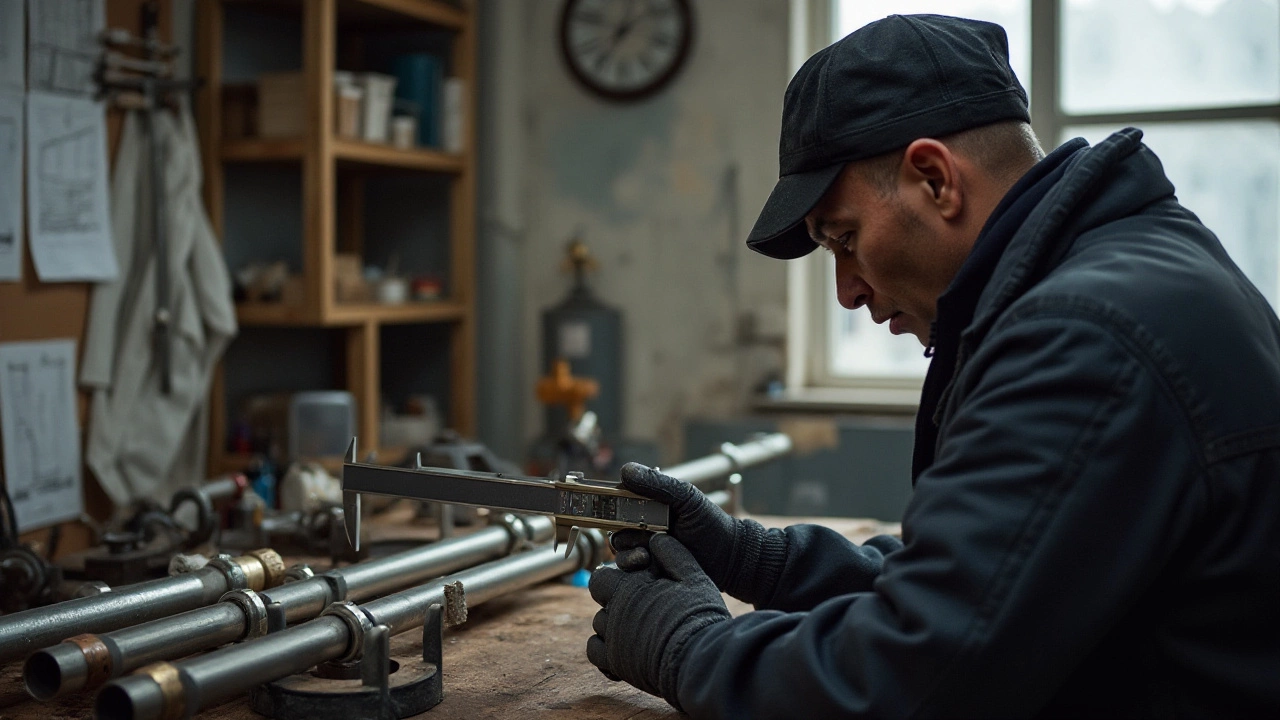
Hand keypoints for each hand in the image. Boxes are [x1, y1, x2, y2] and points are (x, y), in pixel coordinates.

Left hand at [586, 533, 730, 708]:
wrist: (700, 659)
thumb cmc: (699, 617)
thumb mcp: (694, 578)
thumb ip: (673, 554)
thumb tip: (657, 538)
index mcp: (630, 589)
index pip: (601, 577)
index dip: (615, 578)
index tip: (634, 584)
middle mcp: (615, 613)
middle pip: (601, 601)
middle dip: (615, 599)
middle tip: (640, 605)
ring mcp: (613, 640)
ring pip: (599, 626)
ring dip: (612, 623)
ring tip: (639, 626)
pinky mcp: (616, 663)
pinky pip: (595, 652)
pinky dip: (603, 648)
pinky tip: (623, 646)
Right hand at [610, 462, 787, 605]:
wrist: (730, 559)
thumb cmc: (711, 523)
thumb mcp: (686, 498)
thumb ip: (658, 484)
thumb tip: (625, 469)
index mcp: (649, 505)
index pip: (619, 500)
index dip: (610, 502)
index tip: (607, 506)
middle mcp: (642, 526)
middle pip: (614, 526)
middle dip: (619, 530)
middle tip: (634, 534)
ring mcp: (645, 549)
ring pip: (619, 549)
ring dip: (626, 552)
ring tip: (645, 555)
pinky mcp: (649, 571)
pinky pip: (629, 570)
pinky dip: (633, 568)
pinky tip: (648, 565)